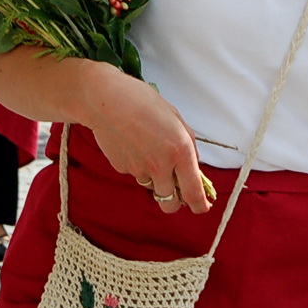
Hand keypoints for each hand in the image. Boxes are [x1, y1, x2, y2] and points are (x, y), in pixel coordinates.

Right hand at [81, 69, 210, 214]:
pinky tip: (133, 144)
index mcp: (180, 151)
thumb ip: (188, 143)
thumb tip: (192, 164)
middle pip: (170, 204)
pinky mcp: (123, 169)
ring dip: (155, 178)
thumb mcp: (175, 118)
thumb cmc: (141, 101)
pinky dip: (138, 165)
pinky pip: (136, 174)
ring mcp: (140, 170)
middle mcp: (161, 166)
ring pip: (152, 187)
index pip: (193, 192)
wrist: (106, 100)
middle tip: (175, 188)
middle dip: (175, 202)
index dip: (200, 205)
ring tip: (147, 149)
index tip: (202, 207)